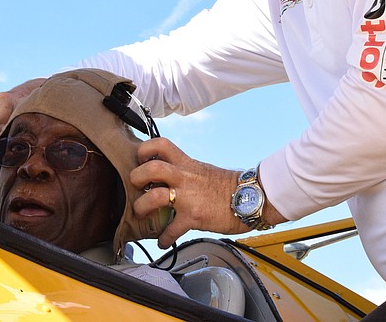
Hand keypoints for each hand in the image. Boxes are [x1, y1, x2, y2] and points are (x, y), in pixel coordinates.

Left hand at [129, 137, 247, 247]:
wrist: (250, 197)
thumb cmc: (229, 186)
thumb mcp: (203, 170)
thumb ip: (184, 171)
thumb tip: (168, 175)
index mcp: (187, 163)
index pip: (161, 144)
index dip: (145, 149)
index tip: (140, 159)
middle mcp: (185, 177)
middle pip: (151, 168)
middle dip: (136, 177)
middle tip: (135, 185)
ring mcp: (188, 198)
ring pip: (154, 197)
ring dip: (141, 207)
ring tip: (142, 212)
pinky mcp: (194, 217)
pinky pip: (171, 230)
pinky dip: (164, 238)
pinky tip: (163, 241)